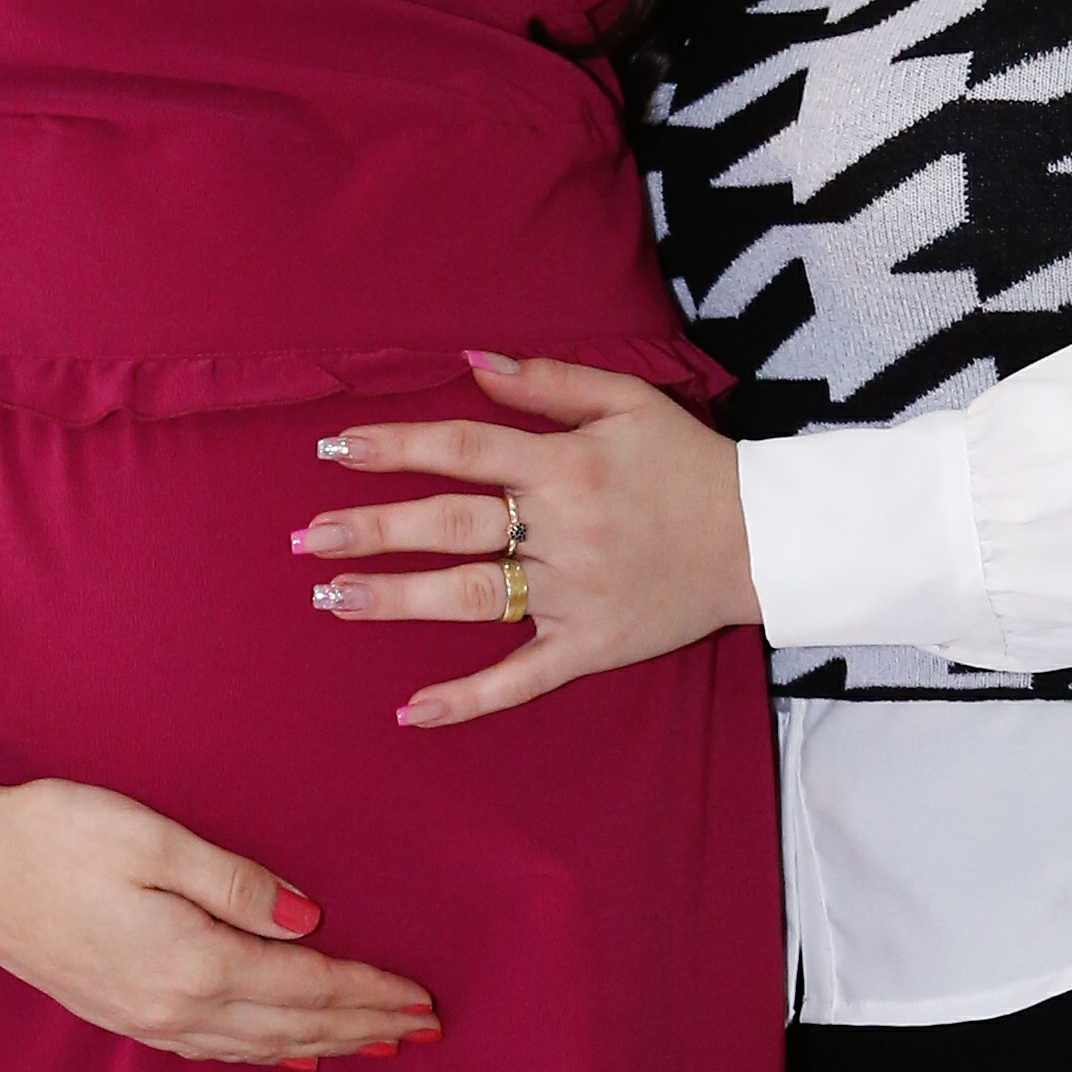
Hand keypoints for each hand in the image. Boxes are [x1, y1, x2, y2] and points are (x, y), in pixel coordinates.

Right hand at [0, 775, 434, 1063]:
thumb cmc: (54, 833)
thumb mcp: (152, 838)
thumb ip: (237, 883)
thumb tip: (310, 923)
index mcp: (193, 961)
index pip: (306, 986)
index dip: (370, 992)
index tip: (422, 998)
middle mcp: (175, 1007)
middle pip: (293, 1025)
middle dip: (364, 1026)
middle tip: (425, 1029)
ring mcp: (146, 1019)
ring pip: (259, 1045)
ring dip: (325, 1045)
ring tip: (378, 1045)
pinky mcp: (123, 1014)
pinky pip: (215, 1049)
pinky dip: (266, 1054)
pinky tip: (289, 1055)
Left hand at [293, 350, 759, 730]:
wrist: (763, 539)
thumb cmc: (689, 464)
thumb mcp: (628, 400)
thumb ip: (547, 380)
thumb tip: (469, 360)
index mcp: (566, 464)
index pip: (463, 449)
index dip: (396, 448)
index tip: (333, 449)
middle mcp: (562, 528)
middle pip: (451, 525)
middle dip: (373, 530)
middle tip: (308, 539)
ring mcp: (573, 593)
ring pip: (471, 596)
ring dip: (396, 599)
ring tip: (331, 598)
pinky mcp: (590, 646)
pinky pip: (522, 677)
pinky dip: (468, 698)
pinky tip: (410, 711)